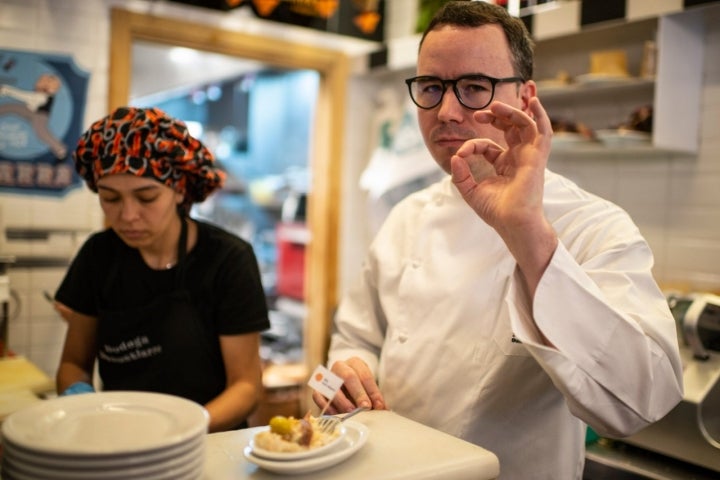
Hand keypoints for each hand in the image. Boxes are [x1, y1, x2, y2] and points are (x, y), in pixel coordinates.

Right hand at [312, 357, 386, 413]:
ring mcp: (327, 376)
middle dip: (358, 393)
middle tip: (365, 408)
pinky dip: (327, 406)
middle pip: (349, 377)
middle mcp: (340, 366)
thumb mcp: (368, 389)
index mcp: (356, 363)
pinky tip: (337, 415)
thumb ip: (375, 398)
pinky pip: (318, 396)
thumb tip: (383, 411)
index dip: (372, 391)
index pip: (365, 375)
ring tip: (351, 413)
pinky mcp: (317, 388)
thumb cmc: (360, 388)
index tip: (378, 405)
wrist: (344, 386)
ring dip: (342, 401)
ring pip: (333, 386)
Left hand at [450, 98, 557, 294]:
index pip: (488, 145)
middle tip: (481, 112)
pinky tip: (533, 101)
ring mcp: (529, 156)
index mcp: (504, 165)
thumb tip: (454, 157)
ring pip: (525, 125)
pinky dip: (539, 115)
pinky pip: (543, 131)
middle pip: (511, 127)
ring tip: (496, 105)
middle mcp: (518, 158)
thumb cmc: (496, 212)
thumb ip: (461, 175)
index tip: (460, 153)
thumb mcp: (471, 192)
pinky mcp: (538, 157)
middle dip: (498, 115)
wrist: (512, 224)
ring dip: (513, 111)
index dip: (472, 145)